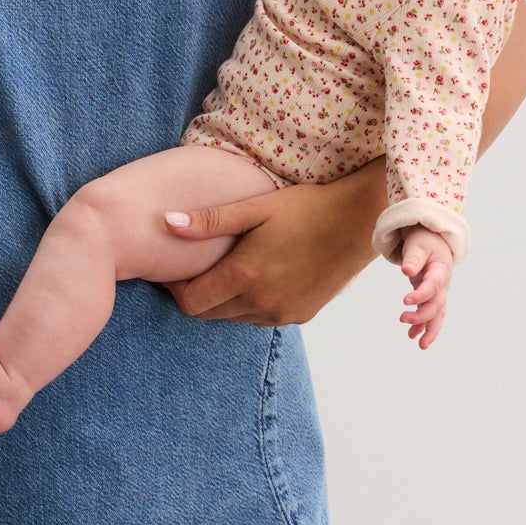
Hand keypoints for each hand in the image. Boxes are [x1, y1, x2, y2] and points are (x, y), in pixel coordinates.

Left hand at [161, 165, 384, 324]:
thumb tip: (166, 223)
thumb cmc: (306, 206)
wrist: (359, 220)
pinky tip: (258, 276)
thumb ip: (209, 220)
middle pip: (210, 313)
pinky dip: (251, 303)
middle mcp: (263, 303)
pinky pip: (261, 318)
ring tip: (229, 268)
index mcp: (246, 276)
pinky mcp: (301, 315)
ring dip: (225, 300)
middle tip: (198, 267)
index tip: (175, 270)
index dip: (175, 289)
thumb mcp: (255, 206)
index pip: (191, 303)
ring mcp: (284, 313)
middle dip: (198, 293)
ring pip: (235, 318)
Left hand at [398, 227, 452, 349]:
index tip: (405, 301)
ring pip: (438, 314)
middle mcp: (443, 284)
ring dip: (429, 329)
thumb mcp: (418, 245)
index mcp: (441, 270)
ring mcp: (439, 291)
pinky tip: (413, 336)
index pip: (433, 286)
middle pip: (436, 304)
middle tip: (402, 319)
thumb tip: (407, 270)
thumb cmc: (424, 241)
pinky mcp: (432, 296)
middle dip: (422, 316)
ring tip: (420, 345)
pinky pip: (430, 313)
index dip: (421, 295)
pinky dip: (423, 325)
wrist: (433, 241)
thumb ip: (413, 258)